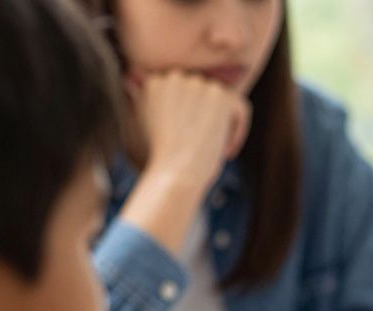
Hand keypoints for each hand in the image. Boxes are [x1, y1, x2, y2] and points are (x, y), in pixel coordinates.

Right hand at [127, 70, 250, 196]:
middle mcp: (174, 77)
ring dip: (224, 125)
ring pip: (222, 101)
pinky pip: (240, 108)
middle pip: (203, 95)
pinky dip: (238, 130)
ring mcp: (198, 84)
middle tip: (202, 147)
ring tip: (214, 149)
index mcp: (153, 82)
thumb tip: (132, 81)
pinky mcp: (221, 95)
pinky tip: (227, 152)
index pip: (184, 93)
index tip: (186, 141)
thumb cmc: (160, 158)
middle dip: (206, 119)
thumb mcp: (141, 126)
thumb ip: (141, 101)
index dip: (189, 118)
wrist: (176, 171)